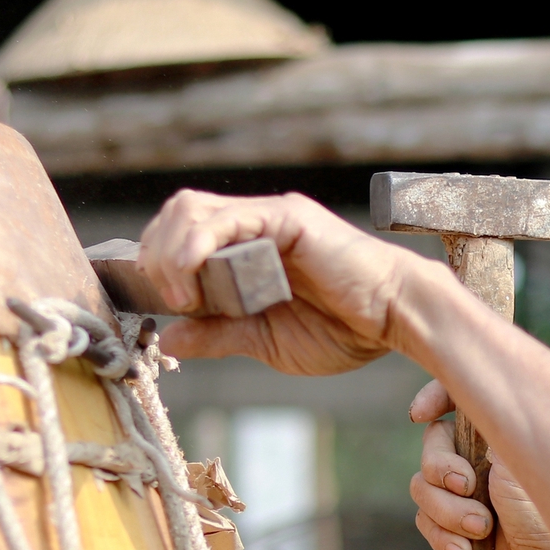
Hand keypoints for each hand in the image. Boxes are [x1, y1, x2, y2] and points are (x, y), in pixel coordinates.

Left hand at [142, 189, 413, 374]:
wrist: (395, 319)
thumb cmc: (344, 330)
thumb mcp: (265, 340)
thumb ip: (218, 335)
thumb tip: (168, 337)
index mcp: (246, 248)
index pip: (181, 234)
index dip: (156, 261)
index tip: (155, 303)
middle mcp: (253, 224)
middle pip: (177, 214)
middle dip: (155, 256)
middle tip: (167, 300)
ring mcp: (268, 216)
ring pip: (190, 209)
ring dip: (170, 252)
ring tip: (180, 295)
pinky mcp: (285, 218)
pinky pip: (225, 219)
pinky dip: (196, 246)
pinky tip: (190, 277)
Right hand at [408, 380, 549, 549]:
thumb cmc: (545, 516)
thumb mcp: (518, 462)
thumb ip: (489, 427)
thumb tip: (466, 400)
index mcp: (496, 438)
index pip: (457, 402)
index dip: (433, 397)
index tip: (421, 412)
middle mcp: (476, 462)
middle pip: (430, 447)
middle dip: (442, 468)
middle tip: (468, 487)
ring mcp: (460, 497)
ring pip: (421, 488)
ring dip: (449, 512)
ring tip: (482, 530)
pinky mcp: (450, 529)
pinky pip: (424, 523)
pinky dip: (443, 538)